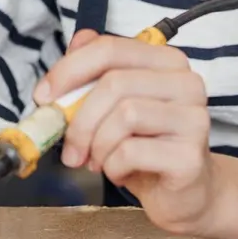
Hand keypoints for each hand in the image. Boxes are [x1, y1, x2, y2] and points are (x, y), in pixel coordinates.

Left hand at [35, 30, 218, 235]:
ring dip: (98, 144)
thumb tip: (75, 44)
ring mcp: (194, 118)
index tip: (43, 97)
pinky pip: (131, 151)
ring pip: (124, 116)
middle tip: (69, 148)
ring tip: (98, 161)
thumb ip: (96, 71)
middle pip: (114, 83)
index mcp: (166, 61)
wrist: (185, 194)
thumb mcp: (115, 105)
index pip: (110, 49)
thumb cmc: (146, 145)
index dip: (68, 70)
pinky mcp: (190, 156)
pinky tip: (119, 171)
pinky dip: (112, 165)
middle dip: (80, 119)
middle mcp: (186, 83)